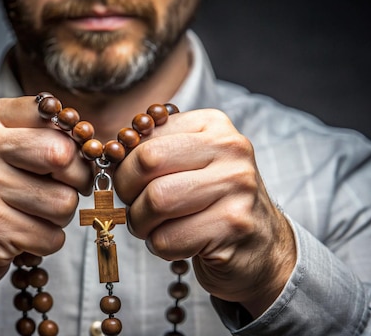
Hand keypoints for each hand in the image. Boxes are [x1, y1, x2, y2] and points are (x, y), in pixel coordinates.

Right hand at [0, 96, 92, 318]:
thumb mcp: (3, 147)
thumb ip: (43, 133)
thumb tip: (91, 139)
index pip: (55, 116)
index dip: (74, 142)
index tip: (66, 160)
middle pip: (64, 156)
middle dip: (77, 180)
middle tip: (61, 191)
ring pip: (64, 202)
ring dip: (59, 218)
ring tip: (33, 216)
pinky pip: (52, 236)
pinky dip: (45, 242)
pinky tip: (21, 237)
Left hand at [114, 108, 295, 317]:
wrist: (261, 247)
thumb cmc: (212, 202)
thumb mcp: (190, 163)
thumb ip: (154, 150)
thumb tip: (109, 154)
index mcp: (213, 124)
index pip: (144, 137)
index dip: (123, 166)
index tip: (130, 183)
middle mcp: (230, 149)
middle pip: (146, 162)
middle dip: (127, 192)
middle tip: (135, 207)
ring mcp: (237, 187)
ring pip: (155, 201)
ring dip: (141, 223)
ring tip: (154, 227)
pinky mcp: (234, 225)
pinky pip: (168, 238)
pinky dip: (160, 246)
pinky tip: (178, 243)